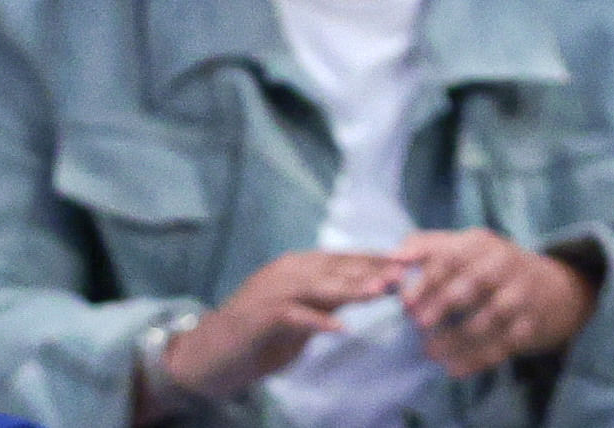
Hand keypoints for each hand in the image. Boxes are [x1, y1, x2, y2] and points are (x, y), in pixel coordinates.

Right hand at [159, 251, 396, 400]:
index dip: (375, 260)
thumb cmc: (256, 336)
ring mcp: (272, 291)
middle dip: (372, 270)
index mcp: (298, 266)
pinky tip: (339, 329)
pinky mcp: (260, 316)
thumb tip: (365, 290)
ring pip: (319, 286)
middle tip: (403, 274)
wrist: (207, 355)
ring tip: (379, 293)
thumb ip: (329, 301)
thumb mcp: (301, 315)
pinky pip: (294, 316)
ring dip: (351, 289)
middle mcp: (287, 271)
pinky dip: (317, 321)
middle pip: (337, 268)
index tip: (407, 264)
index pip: (344, 259)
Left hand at [394, 231, 597, 375]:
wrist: (554, 290)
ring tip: (430, 351)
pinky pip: (502, 346)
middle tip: (419, 323)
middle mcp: (506, 266)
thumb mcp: (467, 247)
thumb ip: (428, 247)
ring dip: (456, 338)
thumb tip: (393, 258)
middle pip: (474, 283)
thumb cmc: (494, 267)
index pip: (453, 256)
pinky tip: (453, 369)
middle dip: (444, 302)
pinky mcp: (530, 327)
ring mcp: (521, 297)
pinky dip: (476, 360)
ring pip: (488, 319)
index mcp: (484, 244)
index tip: (405, 302)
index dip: (427, 279)